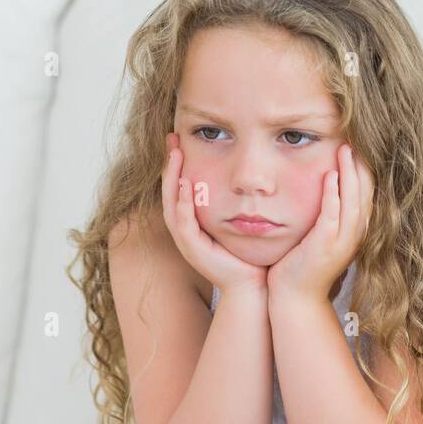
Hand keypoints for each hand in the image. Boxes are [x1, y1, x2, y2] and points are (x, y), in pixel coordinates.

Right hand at [161, 132, 267, 293]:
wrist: (253, 285)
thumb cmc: (249, 253)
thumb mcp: (239, 220)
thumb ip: (236, 200)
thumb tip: (246, 174)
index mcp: (193, 222)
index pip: (179, 187)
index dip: (177, 164)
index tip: (180, 139)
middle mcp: (185, 230)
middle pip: (169, 191)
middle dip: (169, 164)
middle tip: (172, 138)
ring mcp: (187, 241)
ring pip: (171, 204)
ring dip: (172, 179)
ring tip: (175, 155)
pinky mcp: (193, 250)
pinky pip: (184, 223)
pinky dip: (183, 204)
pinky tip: (186, 187)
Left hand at [266, 144, 372, 303]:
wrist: (295, 297)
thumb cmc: (302, 263)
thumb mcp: (321, 234)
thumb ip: (328, 212)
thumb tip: (326, 183)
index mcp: (355, 231)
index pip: (367, 194)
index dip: (365, 169)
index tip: (360, 145)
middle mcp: (354, 235)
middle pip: (365, 193)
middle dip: (361, 165)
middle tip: (356, 138)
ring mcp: (341, 241)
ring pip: (352, 200)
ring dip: (350, 173)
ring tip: (346, 148)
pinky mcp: (324, 245)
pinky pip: (332, 215)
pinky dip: (333, 194)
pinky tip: (330, 176)